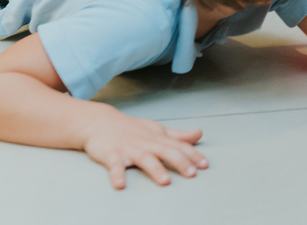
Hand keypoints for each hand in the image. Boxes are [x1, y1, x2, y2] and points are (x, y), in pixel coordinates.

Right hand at [81, 110, 207, 189]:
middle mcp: (146, 143)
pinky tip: (120, 185)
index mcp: (158, 139)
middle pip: (166, 152)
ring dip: (155, 169)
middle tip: (192, 174)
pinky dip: (117, 174)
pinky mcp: (111, 154)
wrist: (100, 122)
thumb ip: (178, 136)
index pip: (179, 146)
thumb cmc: (132, 129)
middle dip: (180, 162)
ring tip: (165, 182)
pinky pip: (114, 165)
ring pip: (145, 159)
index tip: (205, 165)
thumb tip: (199, 134)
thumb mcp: (157, 131)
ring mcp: (129, 148)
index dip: (193, 155)